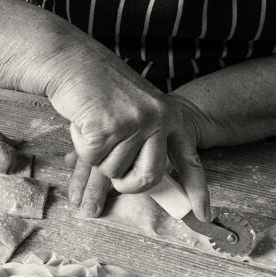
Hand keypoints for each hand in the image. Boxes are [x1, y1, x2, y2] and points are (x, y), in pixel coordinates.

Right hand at [65, 93, 210, 220]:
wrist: (71, 60)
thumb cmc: (98, 88)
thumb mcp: (135, 109)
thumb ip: (146, 140)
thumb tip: (146, 180)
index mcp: (169, 115)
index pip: (189, 159)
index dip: (198, 190)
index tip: (204, 215)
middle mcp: (158, 118)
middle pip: (149, 177)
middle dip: (126, 185)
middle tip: (114, 177)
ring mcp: (134, 121)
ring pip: (114, 170)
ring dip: (97, 156)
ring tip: (94, 126)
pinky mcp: (108, 126)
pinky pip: (92, 159)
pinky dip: (82, 146)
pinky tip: (83, 121)